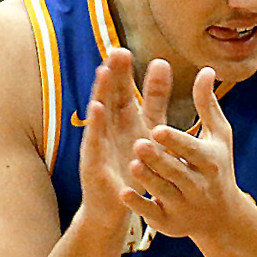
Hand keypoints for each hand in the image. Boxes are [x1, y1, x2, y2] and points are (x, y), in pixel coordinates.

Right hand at [76, 48, 143, 222]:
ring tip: (104, 71)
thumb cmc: (132, 166)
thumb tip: (161, 62)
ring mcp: (100, 145)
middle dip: (114, 74)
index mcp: (125, 121)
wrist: (117, 207)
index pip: (125, 92)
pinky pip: (95, 142)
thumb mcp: (148, 129)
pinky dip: (96, 125)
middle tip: (117, 50)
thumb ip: (155, 99)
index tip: (127, 49)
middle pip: (111, 96)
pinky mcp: (94, 163)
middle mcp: (110, 129)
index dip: (126, 72)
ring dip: (101, 93)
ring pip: (100, 114)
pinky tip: (97, 109)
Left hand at [126, 64, 246, 242]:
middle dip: (158, 159)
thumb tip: (206, 69)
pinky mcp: (169, 223)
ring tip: (133, 165)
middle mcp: (199, 186)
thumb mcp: (218, 136)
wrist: (222, 216)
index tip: (158, 129)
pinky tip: (124, 193)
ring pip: (163, 192)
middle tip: (139, 144)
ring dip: (147, 180)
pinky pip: (152, 214)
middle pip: (176, 172)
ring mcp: (184, 207)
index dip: (175, 141)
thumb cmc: (217, 166)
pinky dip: (139, 205)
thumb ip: (207, 104)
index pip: (192, 150)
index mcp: (211, 162)